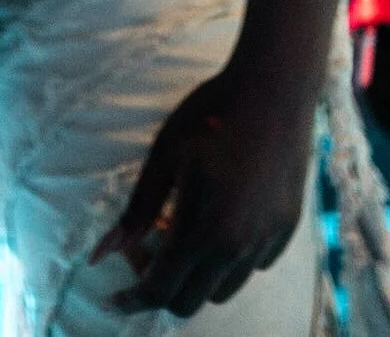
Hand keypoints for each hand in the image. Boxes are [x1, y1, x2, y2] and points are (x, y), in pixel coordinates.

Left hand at [91, 65, 311, 317]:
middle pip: (191, 302)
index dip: (132, 299)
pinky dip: (229, 259)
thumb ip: (137, 211)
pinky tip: (219, 219)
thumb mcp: (165, 156)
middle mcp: (240, 247)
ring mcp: (268, 240)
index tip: (112, 299)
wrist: (273, 87)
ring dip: (196, 275)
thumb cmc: (212, 114)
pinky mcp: (288, 227)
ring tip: (183, 230)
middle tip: (147, 248)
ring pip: (224, 289)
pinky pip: (253, 266)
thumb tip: (102, 253)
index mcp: (205, 231)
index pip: (161, 290)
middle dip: (161, 288)